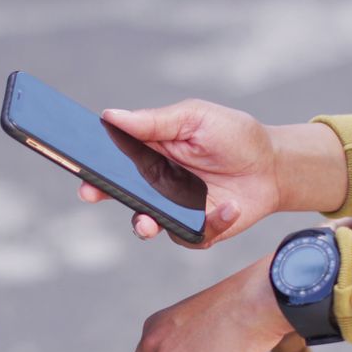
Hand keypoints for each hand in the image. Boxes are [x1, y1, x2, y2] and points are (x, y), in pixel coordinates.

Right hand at [80, 100, 346, 247]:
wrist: (273, 167)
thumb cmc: (234, 136)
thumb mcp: (196, 118)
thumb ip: (155, 121)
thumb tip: (111, 115)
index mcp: (150, 152)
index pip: (114, 158)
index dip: (93, 162)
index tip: (77, 162)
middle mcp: (156, 184)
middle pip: (119, 193)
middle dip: (102, 194)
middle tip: (91, 194)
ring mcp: (174, 209)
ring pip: (146, 223)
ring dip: (144, 223)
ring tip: (148, 222)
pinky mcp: (196, 230)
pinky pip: (188, 236)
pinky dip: (210, 224)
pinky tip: (229, 207)